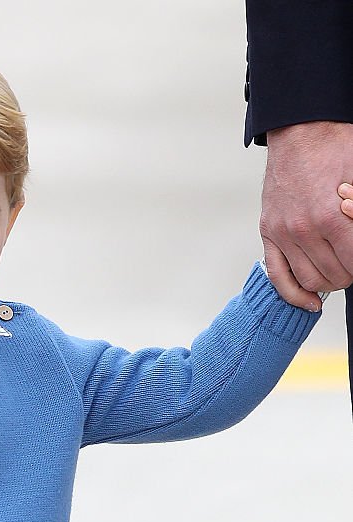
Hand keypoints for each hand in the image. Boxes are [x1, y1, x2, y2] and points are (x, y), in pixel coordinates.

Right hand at [260, 121, 352, 309]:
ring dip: (327, 282)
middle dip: (349, 273)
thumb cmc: (336, 146)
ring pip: (309, 280)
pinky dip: (294, 294)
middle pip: (334, 276)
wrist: (301, 129)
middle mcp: (303, 231)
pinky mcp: (269, 233)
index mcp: (330, 217)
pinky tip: (309, 301)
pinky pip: (277, 276)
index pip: (352, 263)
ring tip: (337, 271)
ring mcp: (283, 234)